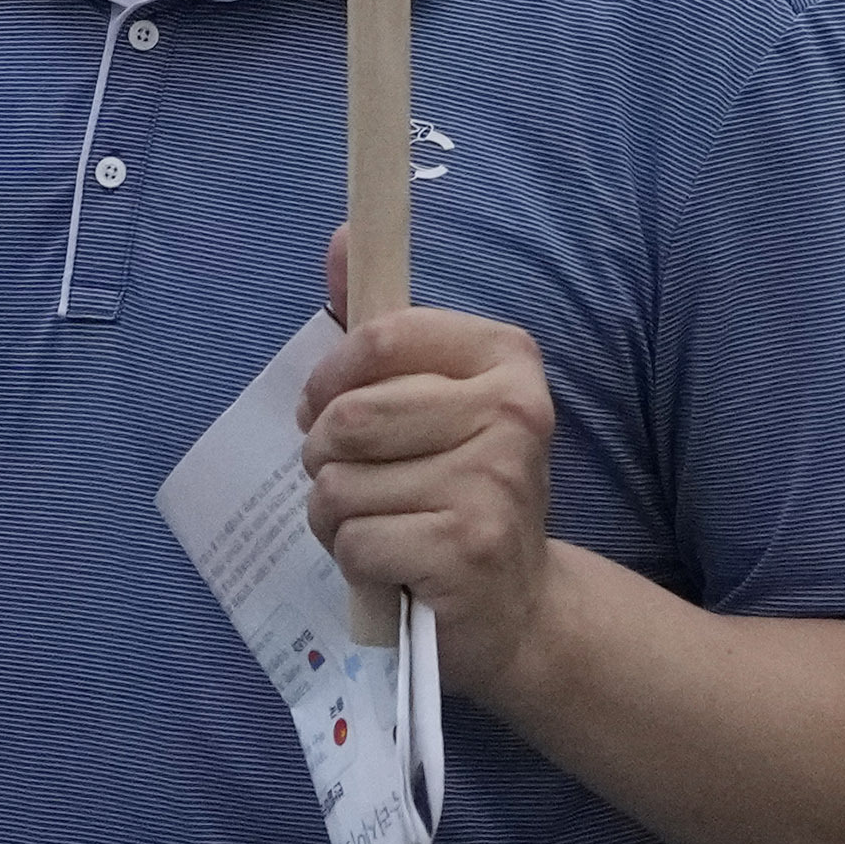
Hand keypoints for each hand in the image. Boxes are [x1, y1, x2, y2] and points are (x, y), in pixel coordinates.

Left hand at [304, 227, 560, 672]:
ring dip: (337, 517)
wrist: (519, 606)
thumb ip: (382, 329)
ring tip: (384, 525)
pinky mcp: (466, 549)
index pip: (379, 337)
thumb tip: (342, 238)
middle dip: (325, 456)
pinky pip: (352, 540)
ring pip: (338, 485)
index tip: (329, 408)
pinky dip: (354, 561)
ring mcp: (493, 482)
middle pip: (348, 416)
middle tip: (362, 481)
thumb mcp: (431, 401)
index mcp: (505, 357)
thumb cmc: (459, 489)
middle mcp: (511, 412)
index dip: (330, 379)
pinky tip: (395, 565)